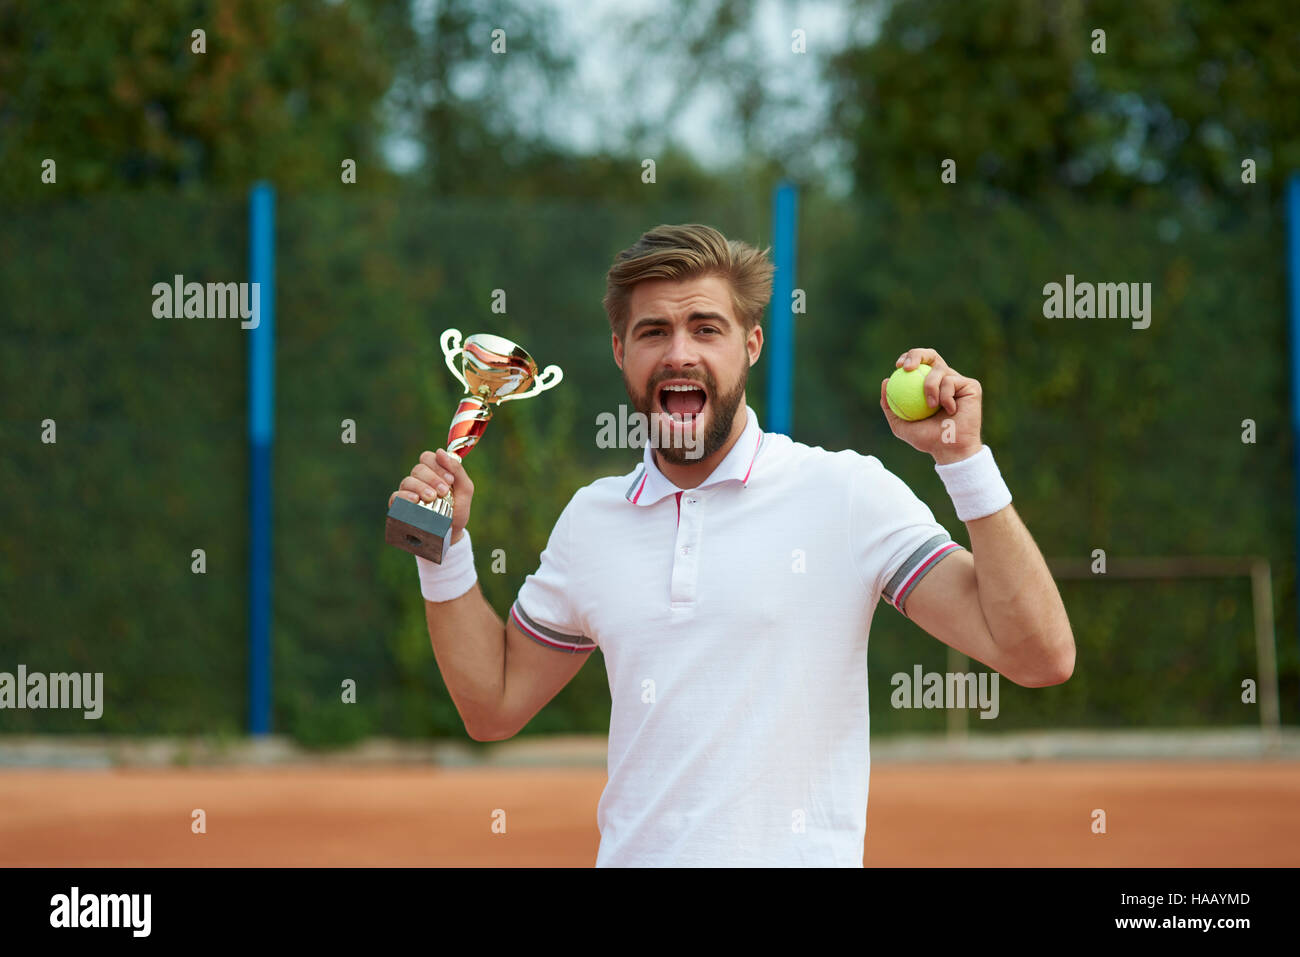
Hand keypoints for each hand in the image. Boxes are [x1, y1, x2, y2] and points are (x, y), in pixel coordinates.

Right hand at [388, 449, 474, 544]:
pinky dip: (405, 497)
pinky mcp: (399, 507)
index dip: (438, 465)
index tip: (450, 480)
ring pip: (408, 481)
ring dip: (421, 487)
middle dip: (433, 478)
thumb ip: (457, 470)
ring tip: (432, 497)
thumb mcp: (465, 490)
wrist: (452, 534)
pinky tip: (415, 500)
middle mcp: (419, 480)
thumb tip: (441, 452)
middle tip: (444, 491)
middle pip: (419, 469)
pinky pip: (396, 497)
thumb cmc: (457, 510)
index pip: (428, 458)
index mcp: (433, 472)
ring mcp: (408, 493)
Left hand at [879, 347, 982, 463]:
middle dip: (917, 354)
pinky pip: (952, 381)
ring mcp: (958, 381)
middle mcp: (944, 379)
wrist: (949, 449)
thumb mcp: (900, 424)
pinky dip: (946, 396)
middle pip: (930, 355)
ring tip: (931, 406)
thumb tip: (886, 381)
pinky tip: (950, 410)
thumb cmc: (926, 439)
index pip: (917, 364)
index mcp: (928, 384)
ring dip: (930, 386)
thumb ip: (890, 404)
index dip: (908, 358)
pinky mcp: (971, 385)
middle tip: (907, 367)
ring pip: (939, 370)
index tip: (897, 367)